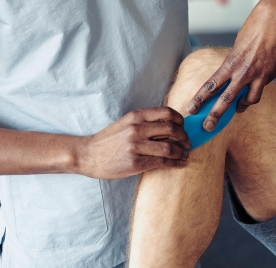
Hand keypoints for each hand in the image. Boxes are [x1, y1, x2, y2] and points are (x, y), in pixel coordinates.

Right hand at [76, 107, 190, 179]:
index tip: (184, 126)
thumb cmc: (109, 140)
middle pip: (172, 129)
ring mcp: (136, 146)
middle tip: (188, 142)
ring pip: (170, 147)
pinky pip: (163, 162)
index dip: (180, 120)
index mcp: (136, 116)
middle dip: (185, 136)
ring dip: (182, 151)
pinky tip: (180, 163)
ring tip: (185, 154)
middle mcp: (137, 129)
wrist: (88, 155)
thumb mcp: (126, 123)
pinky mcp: (136, 163)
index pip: (167, 113)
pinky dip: (176, 163)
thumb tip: (171, 124)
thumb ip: (145, 122)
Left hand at [187, 0, 275, 130]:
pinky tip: (254, 89)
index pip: (211, 85)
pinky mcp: (272, 74)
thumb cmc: (256, 26)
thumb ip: (237, 63)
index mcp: (231, 62)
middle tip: (207, 127)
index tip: (190, 109)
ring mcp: (259, 74)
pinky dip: (256, 91)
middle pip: (225, 99)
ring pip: (247, 100)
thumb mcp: (240, 45)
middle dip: (215, 115)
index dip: (200, 99)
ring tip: (237, 111)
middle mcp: (243, 71)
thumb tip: (237, 76)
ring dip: (240, 108)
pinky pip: (261, 89)